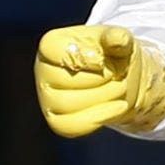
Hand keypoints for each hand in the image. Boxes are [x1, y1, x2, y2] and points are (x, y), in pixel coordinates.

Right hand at [33, 23, 164, 137]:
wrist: (122, 81)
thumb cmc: (115, 55)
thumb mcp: (121, 41)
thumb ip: (119, 38)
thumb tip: (117, 38)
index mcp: (51, 45)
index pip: (53, 50)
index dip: (83, 57)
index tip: (102, 60)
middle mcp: (42, 70)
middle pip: (66, 80)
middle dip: (101, 78)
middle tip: (117, 74)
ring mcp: (47, 98)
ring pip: (69, 104)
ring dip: (104, 97)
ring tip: (118, 88)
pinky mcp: (57, 121)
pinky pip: (72, 126)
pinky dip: (99, 117)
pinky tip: (117, 106)